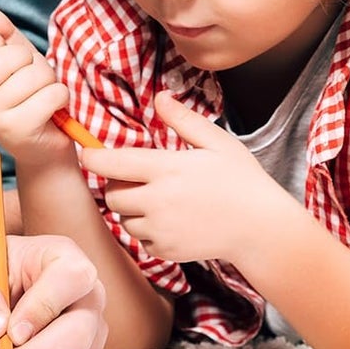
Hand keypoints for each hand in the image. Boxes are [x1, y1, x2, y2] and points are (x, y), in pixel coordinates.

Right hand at [0, 6, 73, 169]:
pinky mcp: (17, 130)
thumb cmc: (29, 94)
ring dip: (48, 81)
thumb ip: (3, 34)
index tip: (7, 60)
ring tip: (43, 94)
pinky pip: (49, 95)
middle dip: (31, 62)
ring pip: (32, 76)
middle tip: (32, 78)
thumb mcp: (17, 59)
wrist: (43, 146)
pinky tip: (52, 108)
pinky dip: (60, 97)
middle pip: (6, 57)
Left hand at [81, 90, 298, 262]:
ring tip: (159, 200)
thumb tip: (160, 97)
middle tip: (139, 178)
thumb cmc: (242, 181)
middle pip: (111, 193)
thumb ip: (183, 120)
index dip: (92, 157)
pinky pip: (139, 239)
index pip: (112, 163)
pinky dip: (146, 230)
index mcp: (167, 169)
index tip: (88, 152)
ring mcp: (161, 229)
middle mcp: (158, 201)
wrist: (262, 230)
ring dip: (131, 208)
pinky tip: (169, 220)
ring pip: (123, 217)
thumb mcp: (217, 142)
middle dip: (117, 184)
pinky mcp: (166, 250)